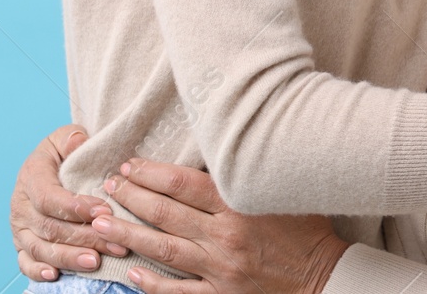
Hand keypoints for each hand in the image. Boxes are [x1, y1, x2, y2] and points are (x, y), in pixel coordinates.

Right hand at [12, 124, 127, 282]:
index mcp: (31, 177)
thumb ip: (71, 138)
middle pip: (50, 228)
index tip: (104, 210)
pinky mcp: (22, 245)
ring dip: (69, 257)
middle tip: (115, 242)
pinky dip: (38, 271)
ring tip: (96, 261)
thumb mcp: (66, 137)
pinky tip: (56, 275)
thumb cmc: (64, 153)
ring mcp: (20, 228)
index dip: (76, 207)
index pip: (49, 197)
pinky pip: (26, 263)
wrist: (51, 166)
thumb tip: (78, 141)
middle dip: (85, 237)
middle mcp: (21, 205)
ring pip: (40, 249)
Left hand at [93, 159, 349, 293]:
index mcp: (239, 205)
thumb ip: (249, 173)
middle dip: (131, 198)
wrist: (326, 276)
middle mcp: (225, 237)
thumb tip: (218, 147)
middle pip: (166, 214)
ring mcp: (220, 270)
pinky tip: (130, 274)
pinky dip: (152, 284)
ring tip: (100, 224)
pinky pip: (178, 292)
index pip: (183, 184)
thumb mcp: (283, 190)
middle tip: (106, 187)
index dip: (151, 173)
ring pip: (163, 250)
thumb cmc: (307, 228)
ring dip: (128, 236)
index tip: (129, 165)